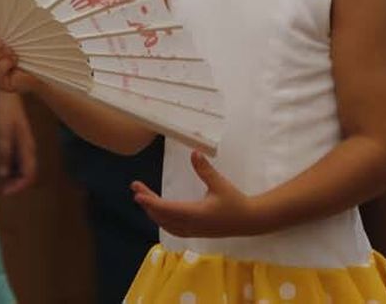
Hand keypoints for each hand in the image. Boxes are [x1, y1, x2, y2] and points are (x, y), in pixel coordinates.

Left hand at [0, 88, 38, 195]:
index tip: (1, 192)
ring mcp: (17, 145)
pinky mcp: (8, 142)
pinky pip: (7, 162)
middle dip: (9, 186)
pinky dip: (0, 170)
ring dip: (4, 180)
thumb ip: (4, 153)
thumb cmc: (2, 108)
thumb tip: (3, 175)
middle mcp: (24, 149)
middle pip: (22, 175)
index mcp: (27, 147)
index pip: (28, 175)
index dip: (16, 187)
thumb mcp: (2, 132)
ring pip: (14, 170)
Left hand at [131, 151, 259, 237]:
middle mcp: (190, 224)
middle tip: (136, 189)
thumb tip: (194, 153)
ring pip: (166, 224)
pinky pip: (172, 228)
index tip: (137, 194)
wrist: (249, 220)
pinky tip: (159, 214)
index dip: (150, 201)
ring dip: (153, 212)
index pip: (166, 209)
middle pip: (162, 216)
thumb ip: (205, 170)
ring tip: (143, 198)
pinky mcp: (195, 232)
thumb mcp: (220, 184)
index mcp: (195, 214)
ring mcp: (192, 230)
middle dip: (147, 203)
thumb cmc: (235, 202)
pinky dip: (162, 220)